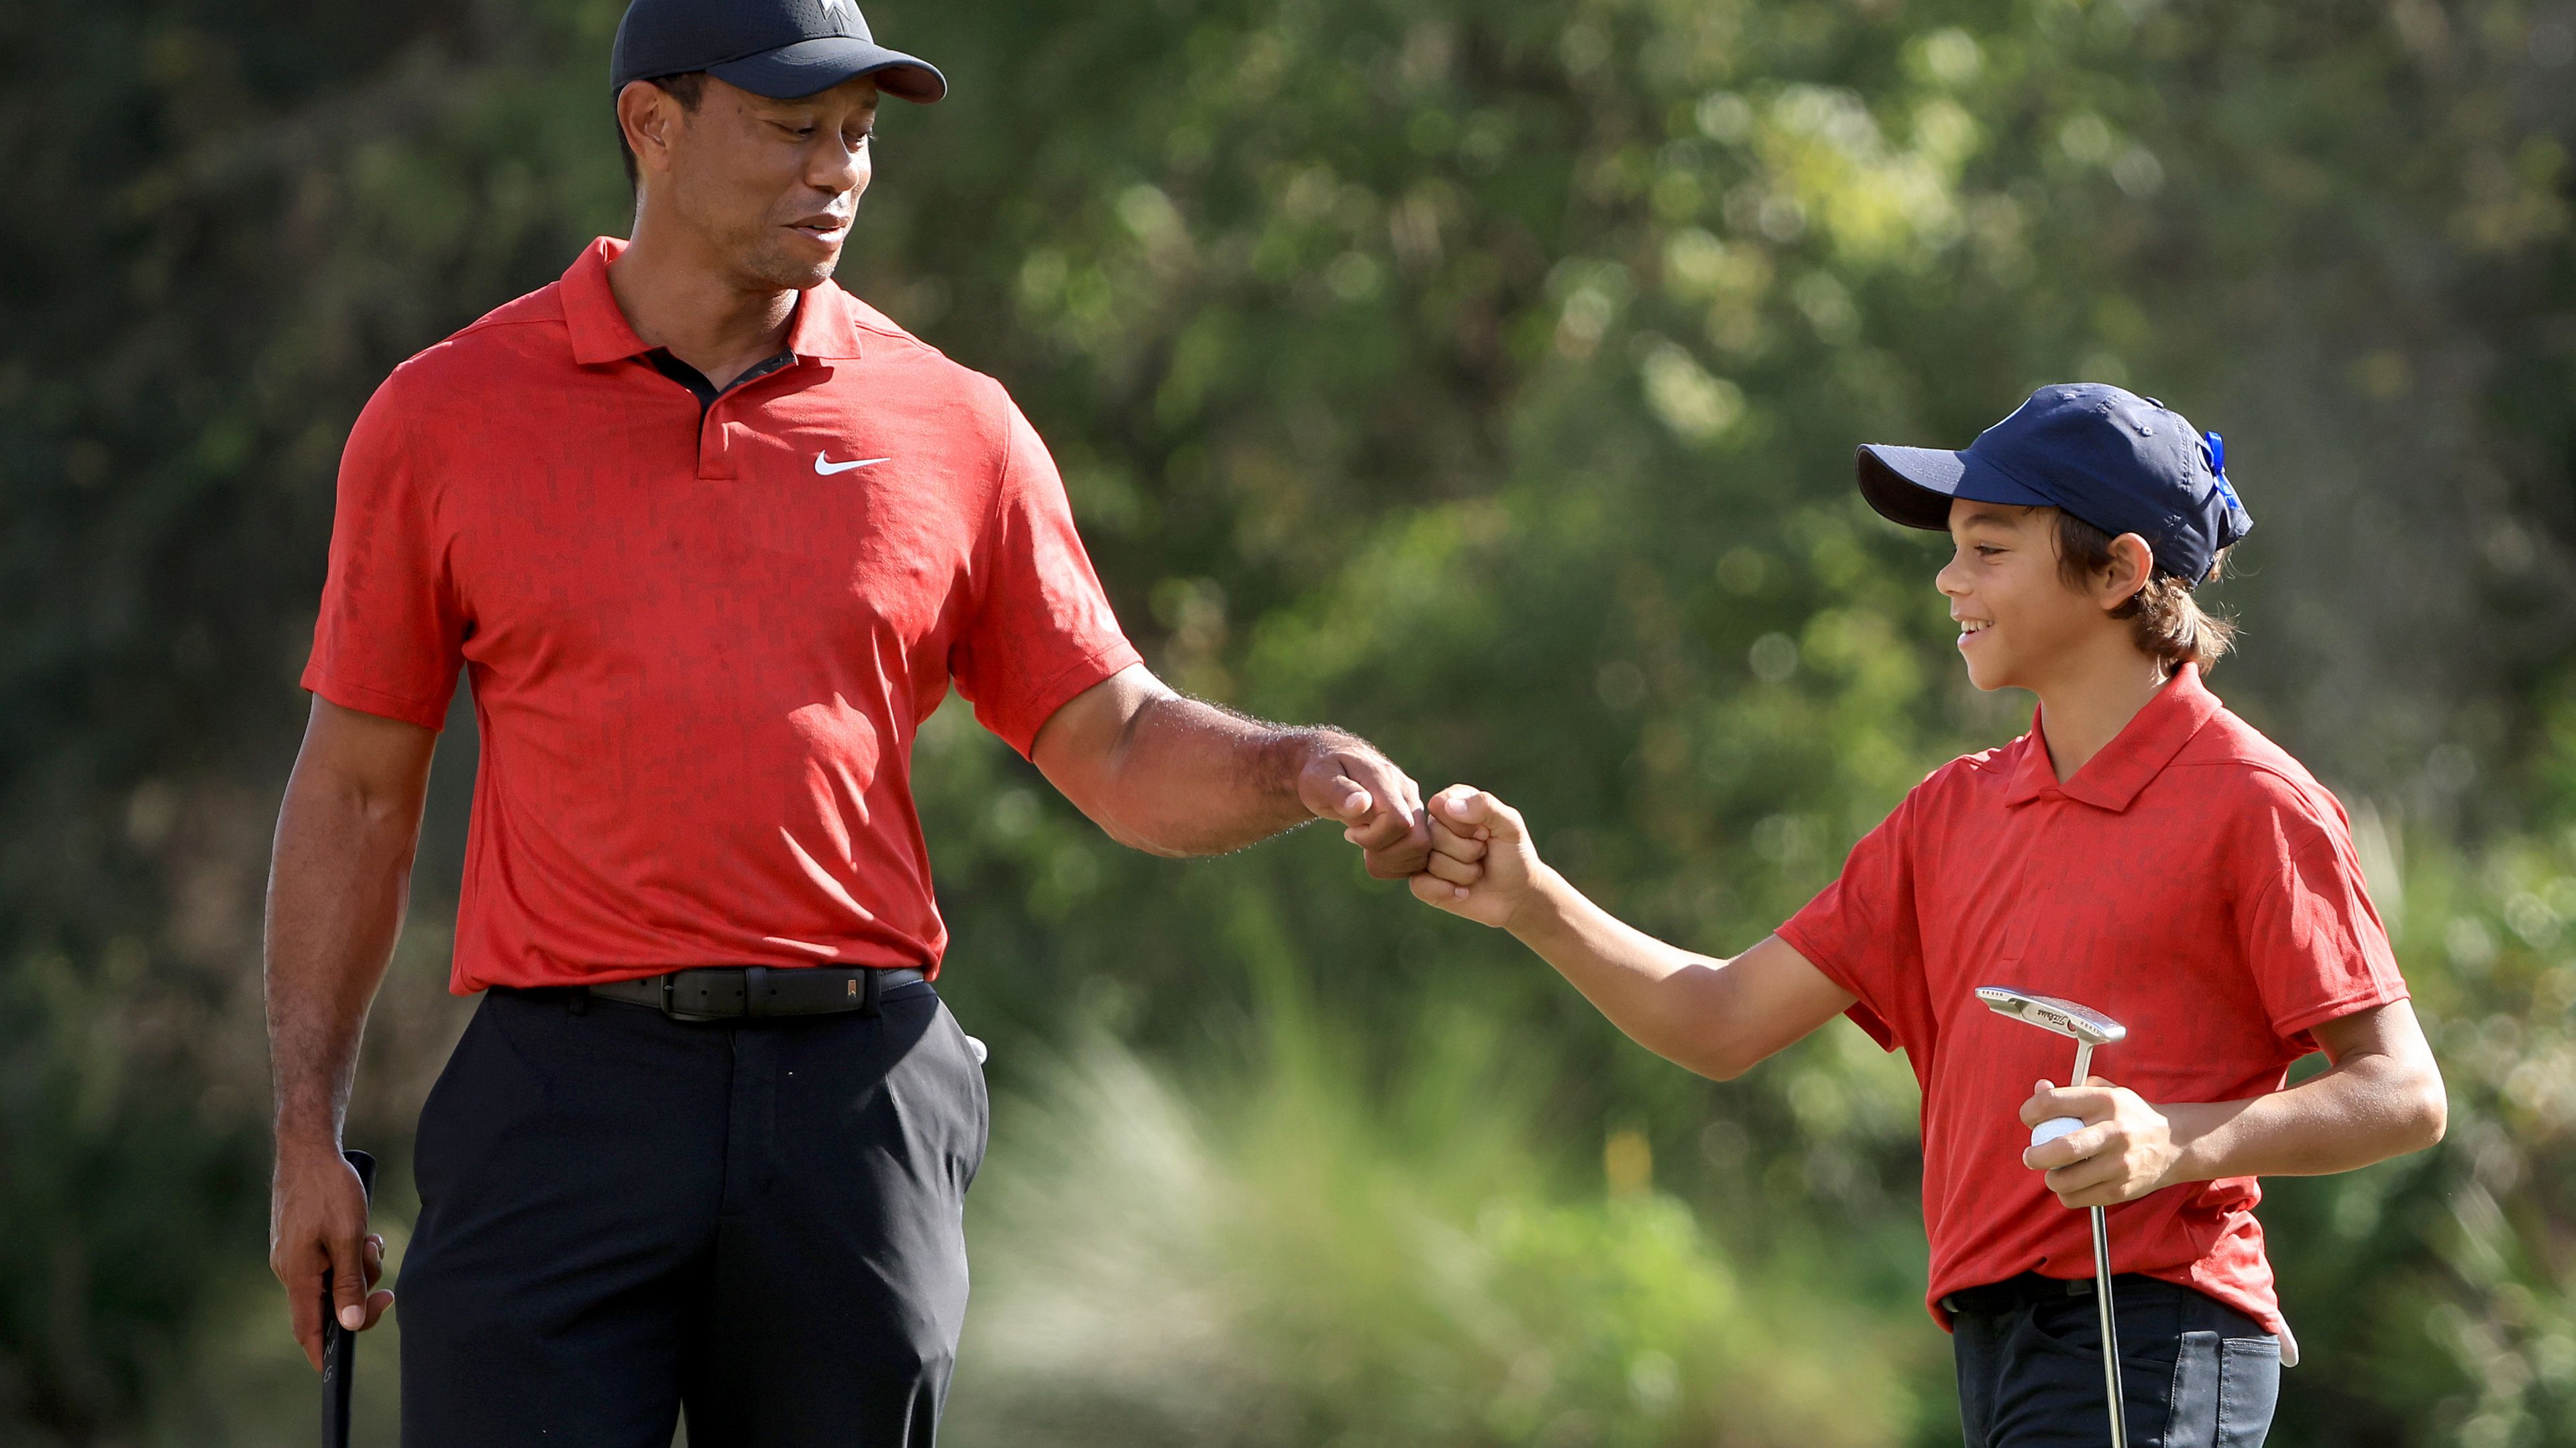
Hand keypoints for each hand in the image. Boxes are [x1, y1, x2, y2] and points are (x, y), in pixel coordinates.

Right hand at [269, 1138, 392, 1371]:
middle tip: (384, 1285)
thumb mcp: (348, 1237)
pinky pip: (330, 1261)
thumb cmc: (329, 1189)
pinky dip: (350, 1254)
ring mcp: (294, 1255)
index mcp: (298, 1275)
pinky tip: (363, 1232)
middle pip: (327, 1305)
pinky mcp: (301, 1241)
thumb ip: (348, 1283)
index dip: (321, 1353)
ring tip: (371, 1240)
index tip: (336, 1371)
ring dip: (359, 1268)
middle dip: (359, 1296)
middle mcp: (290, 1270)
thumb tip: (349, 1324)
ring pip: (333, 1280)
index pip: (307, 1329)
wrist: (308, 1148)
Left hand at [1296, 739, 1430, 877]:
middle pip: (1418, 841)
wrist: (1335, 770)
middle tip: (1359, 842)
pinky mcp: (1416, 822)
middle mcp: (1407, 793)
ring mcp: (1415, 808)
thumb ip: (1339, 790)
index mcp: (1385, 780)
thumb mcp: (1318, 780)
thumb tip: (1362, 803)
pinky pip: (1419, 857)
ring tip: (1366, 849)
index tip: (1349, 832)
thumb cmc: (1323, 776)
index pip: (1399, 821)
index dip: (1374, 838)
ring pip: (1422, 853)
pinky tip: (1375, 853)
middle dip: (1385, 854)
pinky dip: (1397, 865)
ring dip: (1390, 862)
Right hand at [1410, 785, 1544, 928]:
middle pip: (1435, 835)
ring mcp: (1427, 855)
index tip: (1486, 834)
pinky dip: (1447, 891)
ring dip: (1464, 873)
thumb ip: (1485, 806)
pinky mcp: (1422, 883)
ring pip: (1432, 862)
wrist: (1516, 896)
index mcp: (1453, 803)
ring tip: (1477, 871)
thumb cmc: (1514, 856)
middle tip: (1483, 854)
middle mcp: (1436, 826)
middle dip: (1468, 851)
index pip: (1440, 805)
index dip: (1466, 825)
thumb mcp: (1510, 825)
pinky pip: (1419, 885)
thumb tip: (1449, 806)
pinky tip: (1462, 891)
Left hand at [2018, 1077, 2183, 1208]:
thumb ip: (2070, 1091)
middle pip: (2061, 1148)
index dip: (2031, 1112)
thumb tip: (2039, 1088)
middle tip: (2030, 1156)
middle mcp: (2113, 1132)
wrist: (2175, 1144)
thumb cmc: (2131, 1116)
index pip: (2053, 1103)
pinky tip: (2072, 1182)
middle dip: (2035, 1155)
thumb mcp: (2106, 1093)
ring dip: (2050, 1177)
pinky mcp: (2121, 1189)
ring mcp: (2119, 1164)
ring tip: (2054, 1170)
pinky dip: (2066, 1193)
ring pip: (2066, 1180)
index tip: (2029, 1120)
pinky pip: (2077, 1198)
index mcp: (2105, 1102)